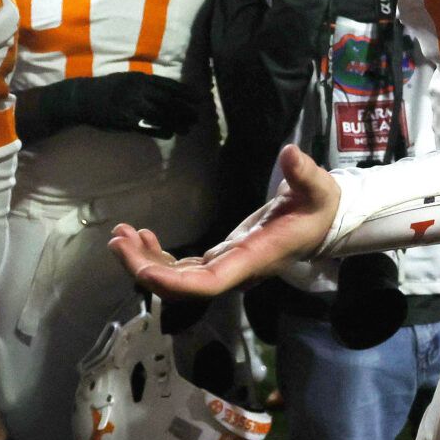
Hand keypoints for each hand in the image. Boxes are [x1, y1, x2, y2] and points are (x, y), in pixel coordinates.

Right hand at [20, 74, 208, 140]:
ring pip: (161, 115)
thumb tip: (167, 88)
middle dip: (185, 108)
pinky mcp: (125, 121)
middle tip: (198, 115)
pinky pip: (148, 127)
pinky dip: (161, 130)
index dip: (185, 92)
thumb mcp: (128, 78)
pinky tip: (170, 133)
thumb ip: (146, 83)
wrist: (83, 98)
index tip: (198, 98)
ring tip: (188, 127)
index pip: (168, 84)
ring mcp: (132, 106)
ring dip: (177, 121)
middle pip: (168, 100)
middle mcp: (138, 90)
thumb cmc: (108, 88)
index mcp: (140, 78)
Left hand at [110, 145, 338, 298]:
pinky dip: (157, 257)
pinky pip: (182, 269)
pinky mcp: (219, 259)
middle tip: (117, 241)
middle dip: (145, 269)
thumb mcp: (318, 188)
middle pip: (182, 287)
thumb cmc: (318, 207)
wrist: (322, 224)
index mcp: (254, 258)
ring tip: (120, 236)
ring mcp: (225, 268)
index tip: (144, 271)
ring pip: (177, 280)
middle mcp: (234, 271)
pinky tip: (144, 236)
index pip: (210, 283)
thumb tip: (290, 153)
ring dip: (144, 262)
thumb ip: (304, 173)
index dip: (175, 283)